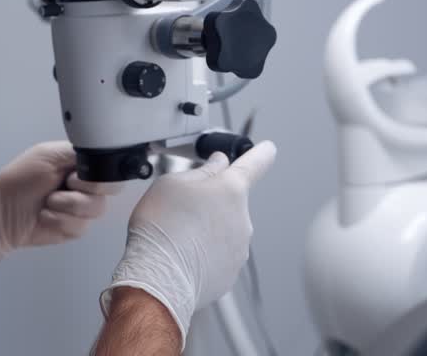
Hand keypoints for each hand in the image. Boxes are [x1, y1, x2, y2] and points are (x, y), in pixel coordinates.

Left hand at [0, 141, 119, 278]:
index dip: (100, 172)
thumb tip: (101, 156)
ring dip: (68, 205)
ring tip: (48, 202)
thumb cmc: (19, 179)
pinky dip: (60, 220)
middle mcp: (86, 185)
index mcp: (81, 164)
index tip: (78, 174)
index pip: (110, 166)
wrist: (0, 212)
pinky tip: (45, 216)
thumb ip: (78, 152)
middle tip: (64, 185)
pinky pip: (82, 226)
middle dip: (84, 189)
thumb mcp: (48, 154)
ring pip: (97, 209)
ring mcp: (82, 208)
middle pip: (111, 189)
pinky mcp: (75, 228)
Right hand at [102, 141, 276, 342]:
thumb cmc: (161, 227)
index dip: (261, 154)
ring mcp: (239, 247)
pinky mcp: (231, 272)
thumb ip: (201, 170)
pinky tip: (182, 256)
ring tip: (177, 237)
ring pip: (222, 230)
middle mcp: (242, 218)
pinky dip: (203, 254)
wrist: (158, 277)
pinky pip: (218, 255)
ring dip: (205, 230)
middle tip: (180, 211)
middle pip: (228, 202)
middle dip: (210, 203)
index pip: (254, 164)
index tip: (268, 149)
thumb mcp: (172, 183)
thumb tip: (217, 165)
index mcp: (230, 189)